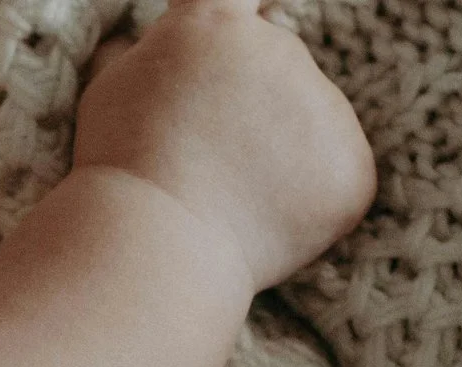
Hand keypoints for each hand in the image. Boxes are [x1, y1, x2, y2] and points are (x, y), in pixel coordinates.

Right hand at [73, 0, 375, 291]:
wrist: (154, 247)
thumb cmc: (121, 171)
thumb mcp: (110, 89)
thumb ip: (140, 52)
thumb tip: (144, 41)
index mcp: (217, 23)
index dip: (247, 3)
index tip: (257, 10)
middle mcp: (281, 50)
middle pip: (277, 66)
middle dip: (251, 103)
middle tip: (205, 158)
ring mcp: (325, 109)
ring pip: (310, 125)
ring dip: (280, 155)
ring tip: (228, 199)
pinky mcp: (351, 169)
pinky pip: (336, 177)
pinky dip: (307, 202)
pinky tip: (260, 222)